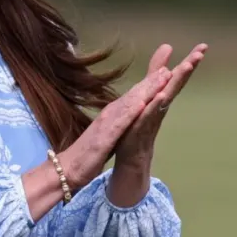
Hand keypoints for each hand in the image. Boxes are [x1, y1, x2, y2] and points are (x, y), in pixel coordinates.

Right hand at [57, 64, 170, 188]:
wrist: (69, 168)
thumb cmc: (88, 151)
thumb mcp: (108, 133)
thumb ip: (118, 121)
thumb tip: (129, 113)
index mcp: (112, 114)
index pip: (133, 96)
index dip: (149, 84)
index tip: (165, 72)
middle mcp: (110, 114)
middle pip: (134, 95)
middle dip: (151, 81)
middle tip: (168, 68)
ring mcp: (107, 124)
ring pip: (129, 104)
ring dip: (146, 90)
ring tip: (162, 78)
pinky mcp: (104, 138)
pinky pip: (120, 124)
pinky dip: (131, 113)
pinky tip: (143, 104)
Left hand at [114, 42, 207, 170]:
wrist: (133, 152)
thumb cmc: (142, 120)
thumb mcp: (149, 90)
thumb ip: (156, 70)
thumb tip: (167, 47)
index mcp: (164, 94)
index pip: (179, 75)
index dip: (190, 60)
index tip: (204, 46)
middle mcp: (162, 104)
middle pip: (177, 83)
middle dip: (188, 68)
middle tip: (200, 54)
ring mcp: (154, 115)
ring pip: (167, 96)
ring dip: (177, 82)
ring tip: (186, 67)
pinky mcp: (141, 126)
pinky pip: (149, 114)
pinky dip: (156, 104)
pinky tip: (162, 94)